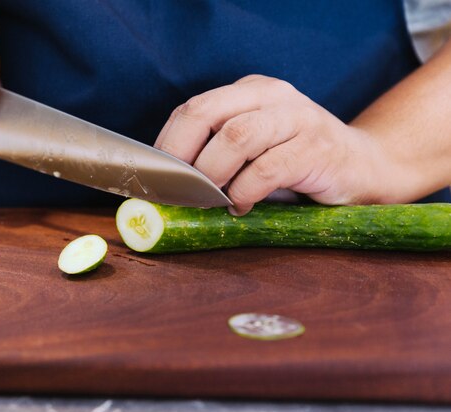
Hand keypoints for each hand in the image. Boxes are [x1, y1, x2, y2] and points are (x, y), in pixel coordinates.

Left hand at [154, 75, 388, 214]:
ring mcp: (298, 118)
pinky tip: (241, 207)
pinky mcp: (317, 147)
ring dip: (212, 175)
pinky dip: (244, 192)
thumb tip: (169, 185)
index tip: (157, 178)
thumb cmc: (298, 164)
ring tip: (211, 200)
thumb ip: (217, 155)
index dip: (167, 144)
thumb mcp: (254, 150)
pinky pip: (266, 168)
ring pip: (235, 137)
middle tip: (177, 191)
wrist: (366, 167)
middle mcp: (272, 97)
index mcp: (250, 92)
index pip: (193, 108)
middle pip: (206, 114)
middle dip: (181, 157)